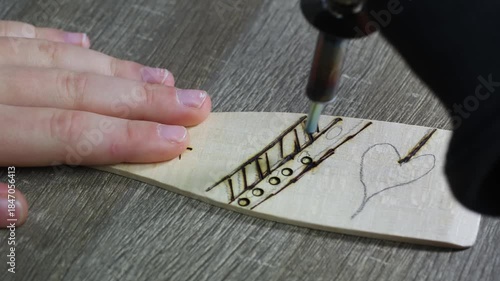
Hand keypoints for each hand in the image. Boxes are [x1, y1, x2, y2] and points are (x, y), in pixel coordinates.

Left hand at [0, 21, 211, 227]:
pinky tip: (84, 42)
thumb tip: (16, 209)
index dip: (128, 137)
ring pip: (64, 61)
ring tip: (162, 78)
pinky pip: (22, 34)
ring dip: (118, 71)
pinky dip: (58, 40)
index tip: (172, 141)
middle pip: (82, 92)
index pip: (71, 133)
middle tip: (191, 105)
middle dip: (145, 100)